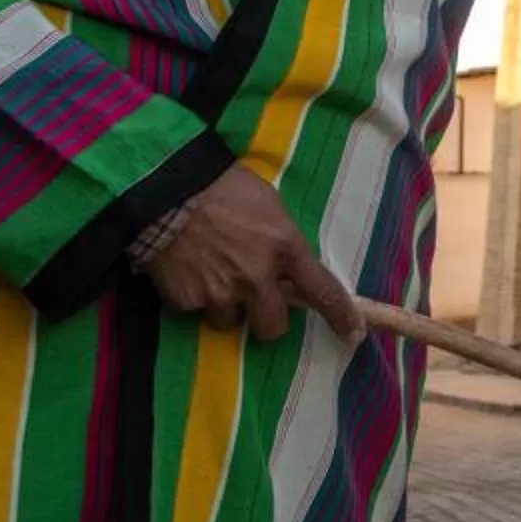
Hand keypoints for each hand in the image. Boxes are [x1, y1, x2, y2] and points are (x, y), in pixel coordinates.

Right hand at [141, 164, 363, 343]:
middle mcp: (257, 277)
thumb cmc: (223, 187)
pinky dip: (192, 295)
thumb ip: (281, 240)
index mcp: (285, 248)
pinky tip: (187, 269)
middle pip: (273, 328)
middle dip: (265, 319)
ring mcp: (220, 292)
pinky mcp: (186, 300)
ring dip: (225, 306)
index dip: (340, 316)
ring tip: (211, 273)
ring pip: (229, 322)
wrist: (167, 191)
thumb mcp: (268, 206)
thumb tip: (285, 263)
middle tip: (253, 300)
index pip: (323, 291)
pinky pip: (194, 310)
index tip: (353, 333)